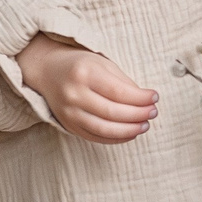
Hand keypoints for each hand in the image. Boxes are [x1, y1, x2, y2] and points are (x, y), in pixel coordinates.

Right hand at [18, 34, 157, 143]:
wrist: (47, 71)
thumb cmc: (79, 65)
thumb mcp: (102, 63)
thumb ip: (123, 81)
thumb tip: (146, 101)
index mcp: (84, 74)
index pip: (119, 92)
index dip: (141, 98)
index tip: (155, 98)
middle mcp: (74, 95)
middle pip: (113, 112)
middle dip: (138, 115)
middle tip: (153, 112)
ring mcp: (69, 113)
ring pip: (104, 129)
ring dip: (129, 130)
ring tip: (145, 125)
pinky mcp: (68, 125)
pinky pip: (95, 137)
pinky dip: (116, 138)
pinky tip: (130, 133)